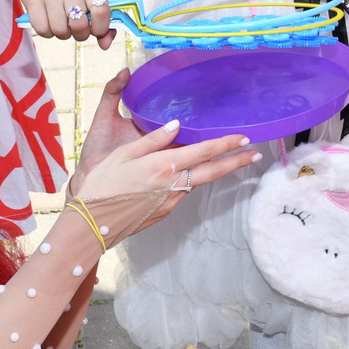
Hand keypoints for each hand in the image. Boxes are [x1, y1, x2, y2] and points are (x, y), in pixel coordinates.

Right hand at [22, 0, 116, 46]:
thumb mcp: (89, 6)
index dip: (101, 28)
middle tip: (75, 28)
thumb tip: (105, 45)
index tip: (94, 30)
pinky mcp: (34, 0)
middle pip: (80, 26)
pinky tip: (48, 21)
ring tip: (60, 23)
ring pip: (60, 31)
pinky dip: (46, 32)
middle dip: (79, 35)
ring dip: (61, 34)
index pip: (102, 11)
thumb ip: (103, 27)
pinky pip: (43, 30)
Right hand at [67, 78, 256, 243]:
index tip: (244, 138)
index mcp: (163, 165)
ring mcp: (171, 201)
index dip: (226, 144)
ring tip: (225, 161)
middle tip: (255, 154)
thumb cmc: (102, 184)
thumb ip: (153, 139)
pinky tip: (184, 176)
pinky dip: (189, 182)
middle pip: (213, 171)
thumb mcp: (124, 154)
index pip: (204, 152)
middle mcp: (173, 184)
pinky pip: (181, 192)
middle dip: (236, 162)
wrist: (94, 222)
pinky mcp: (165, 212)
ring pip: (197, 182)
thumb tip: (176, 126)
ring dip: (213, 171)